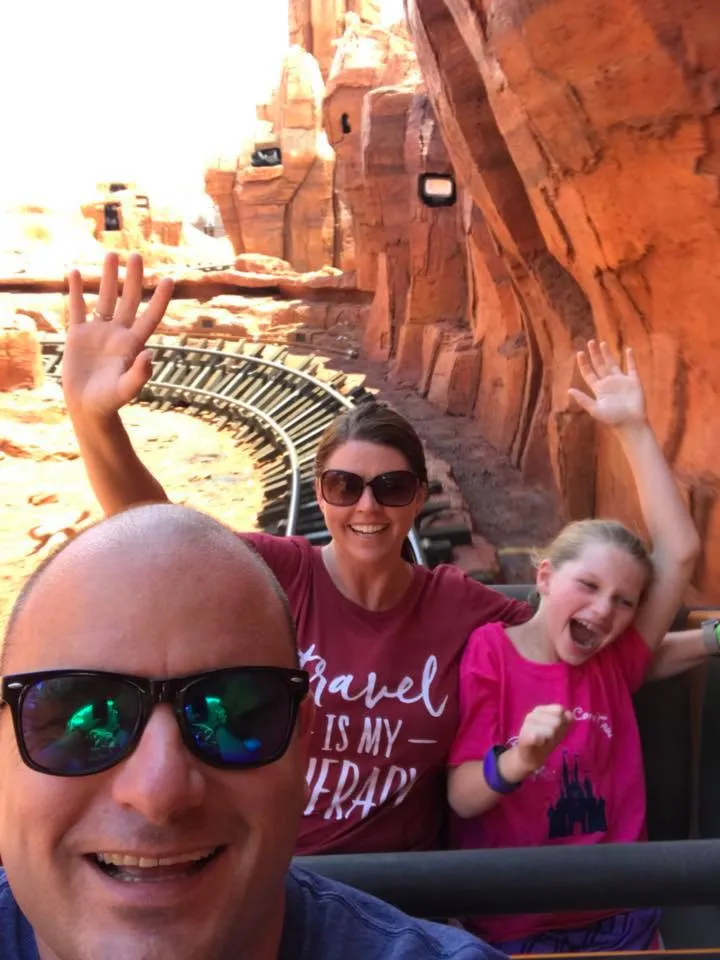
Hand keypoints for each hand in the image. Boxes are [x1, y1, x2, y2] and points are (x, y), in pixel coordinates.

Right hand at [63, 252, 173, 418]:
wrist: (87, 407)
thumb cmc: (109, 402)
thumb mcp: (125, 390)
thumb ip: (139, 374)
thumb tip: (150, 354)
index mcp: (133, 344)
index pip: (150, 316)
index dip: (160, 299)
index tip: (170, 280)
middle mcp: (118, 333)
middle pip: (128, 300)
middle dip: (133, 278)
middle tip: (136, 255)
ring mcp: (98, 332)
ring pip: (104, 298)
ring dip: (107, 277)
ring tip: (110, 255)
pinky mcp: (78, 335)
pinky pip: (77, 308)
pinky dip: (75, 290)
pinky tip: (74, 273)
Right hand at [515, 704, 571, 773]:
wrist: (529, 758)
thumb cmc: (544, 741)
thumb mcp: (558, 729)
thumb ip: (565, 720)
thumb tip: (570, 714)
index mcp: (540, 710)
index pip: (559, 709)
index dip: (562, 720)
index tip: (557, 728)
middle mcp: (532, 714)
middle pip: (557, 720)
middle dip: (557, 731)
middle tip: (549, 737)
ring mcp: (526, 725)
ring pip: (550, 730)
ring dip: (550, 739)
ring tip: (544, 741)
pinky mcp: (523, 737)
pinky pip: (538, 737)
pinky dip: (541, 741)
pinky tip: (538, 744)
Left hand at [568, 340, 646, 426]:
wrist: (631, 424)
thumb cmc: (613, 419)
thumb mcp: (595, 409)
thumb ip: (583, 399)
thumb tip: (568, 390)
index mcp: (599, 389)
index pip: (589, 373)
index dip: (584, 363)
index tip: (580, 353)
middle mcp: (609, 383)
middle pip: (599, 365)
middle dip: (594, 354)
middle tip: (590, 342)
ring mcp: (621, 382)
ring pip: (613, 364)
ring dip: (607, 354)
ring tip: (602, 343)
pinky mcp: (634, 382)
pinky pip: (631, 368)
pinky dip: (630, 359)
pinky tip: (628, 350)